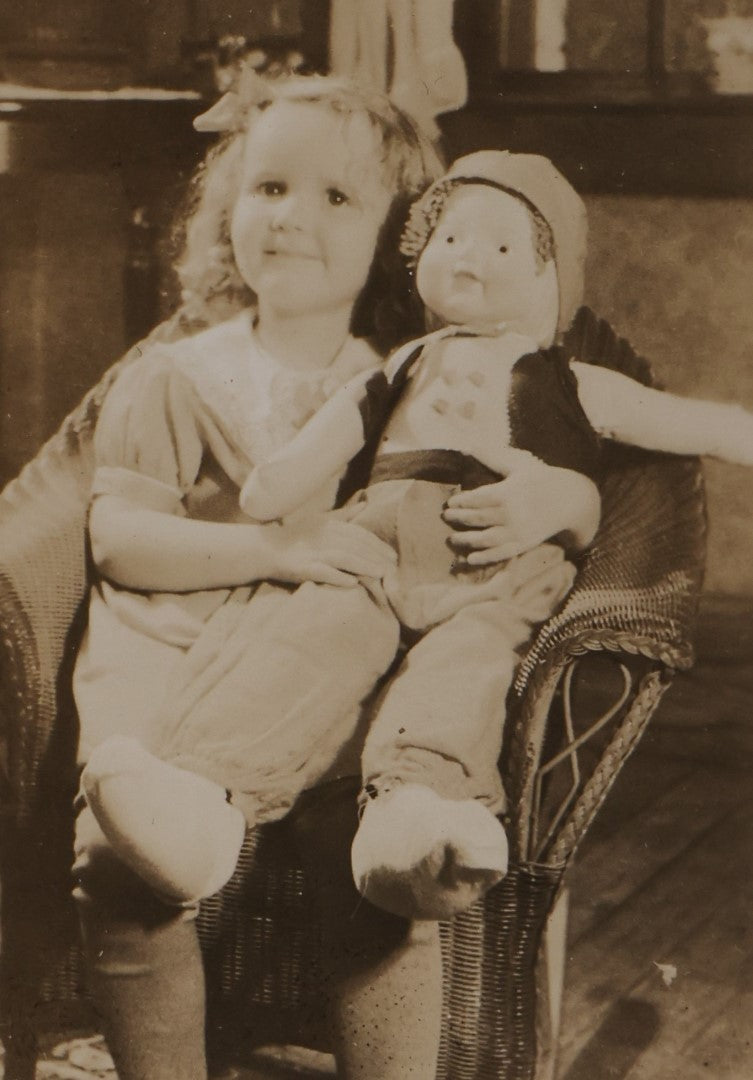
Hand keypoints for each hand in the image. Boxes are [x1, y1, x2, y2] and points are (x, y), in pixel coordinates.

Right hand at [258, 513, 396, 587]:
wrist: (266, 547)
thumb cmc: (296, 534)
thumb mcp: (321, 520)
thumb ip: (344, 515)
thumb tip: (365, 504)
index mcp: (330, 525)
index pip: (359, 535)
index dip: (377, 545)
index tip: (393, 556)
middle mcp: (324, 537)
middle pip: (355, 546)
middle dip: (376, 556)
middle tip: (394, 568)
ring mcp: (313, 552)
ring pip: (344, 558)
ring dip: (364, 566)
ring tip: (381, 574)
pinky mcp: (303, 568)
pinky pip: (324, 572)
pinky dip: (339, 578)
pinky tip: (354, 584)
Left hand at [442, 451, 600, 564]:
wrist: (569, 500)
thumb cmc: (540, 479)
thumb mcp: (518, 465)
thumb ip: (493, 457)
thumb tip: (468, 446)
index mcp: (507, 492)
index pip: (476, 499)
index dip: (460, 502)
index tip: (450, 504)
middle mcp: (510, 514)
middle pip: (476, 518)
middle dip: (458, 519)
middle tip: (445, 518)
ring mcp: (516, 531)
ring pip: (484, 539)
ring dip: (465, 540)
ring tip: (452, 539)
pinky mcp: (522, 544)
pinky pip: (500, 554)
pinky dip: (484, 558)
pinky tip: (470, 559)